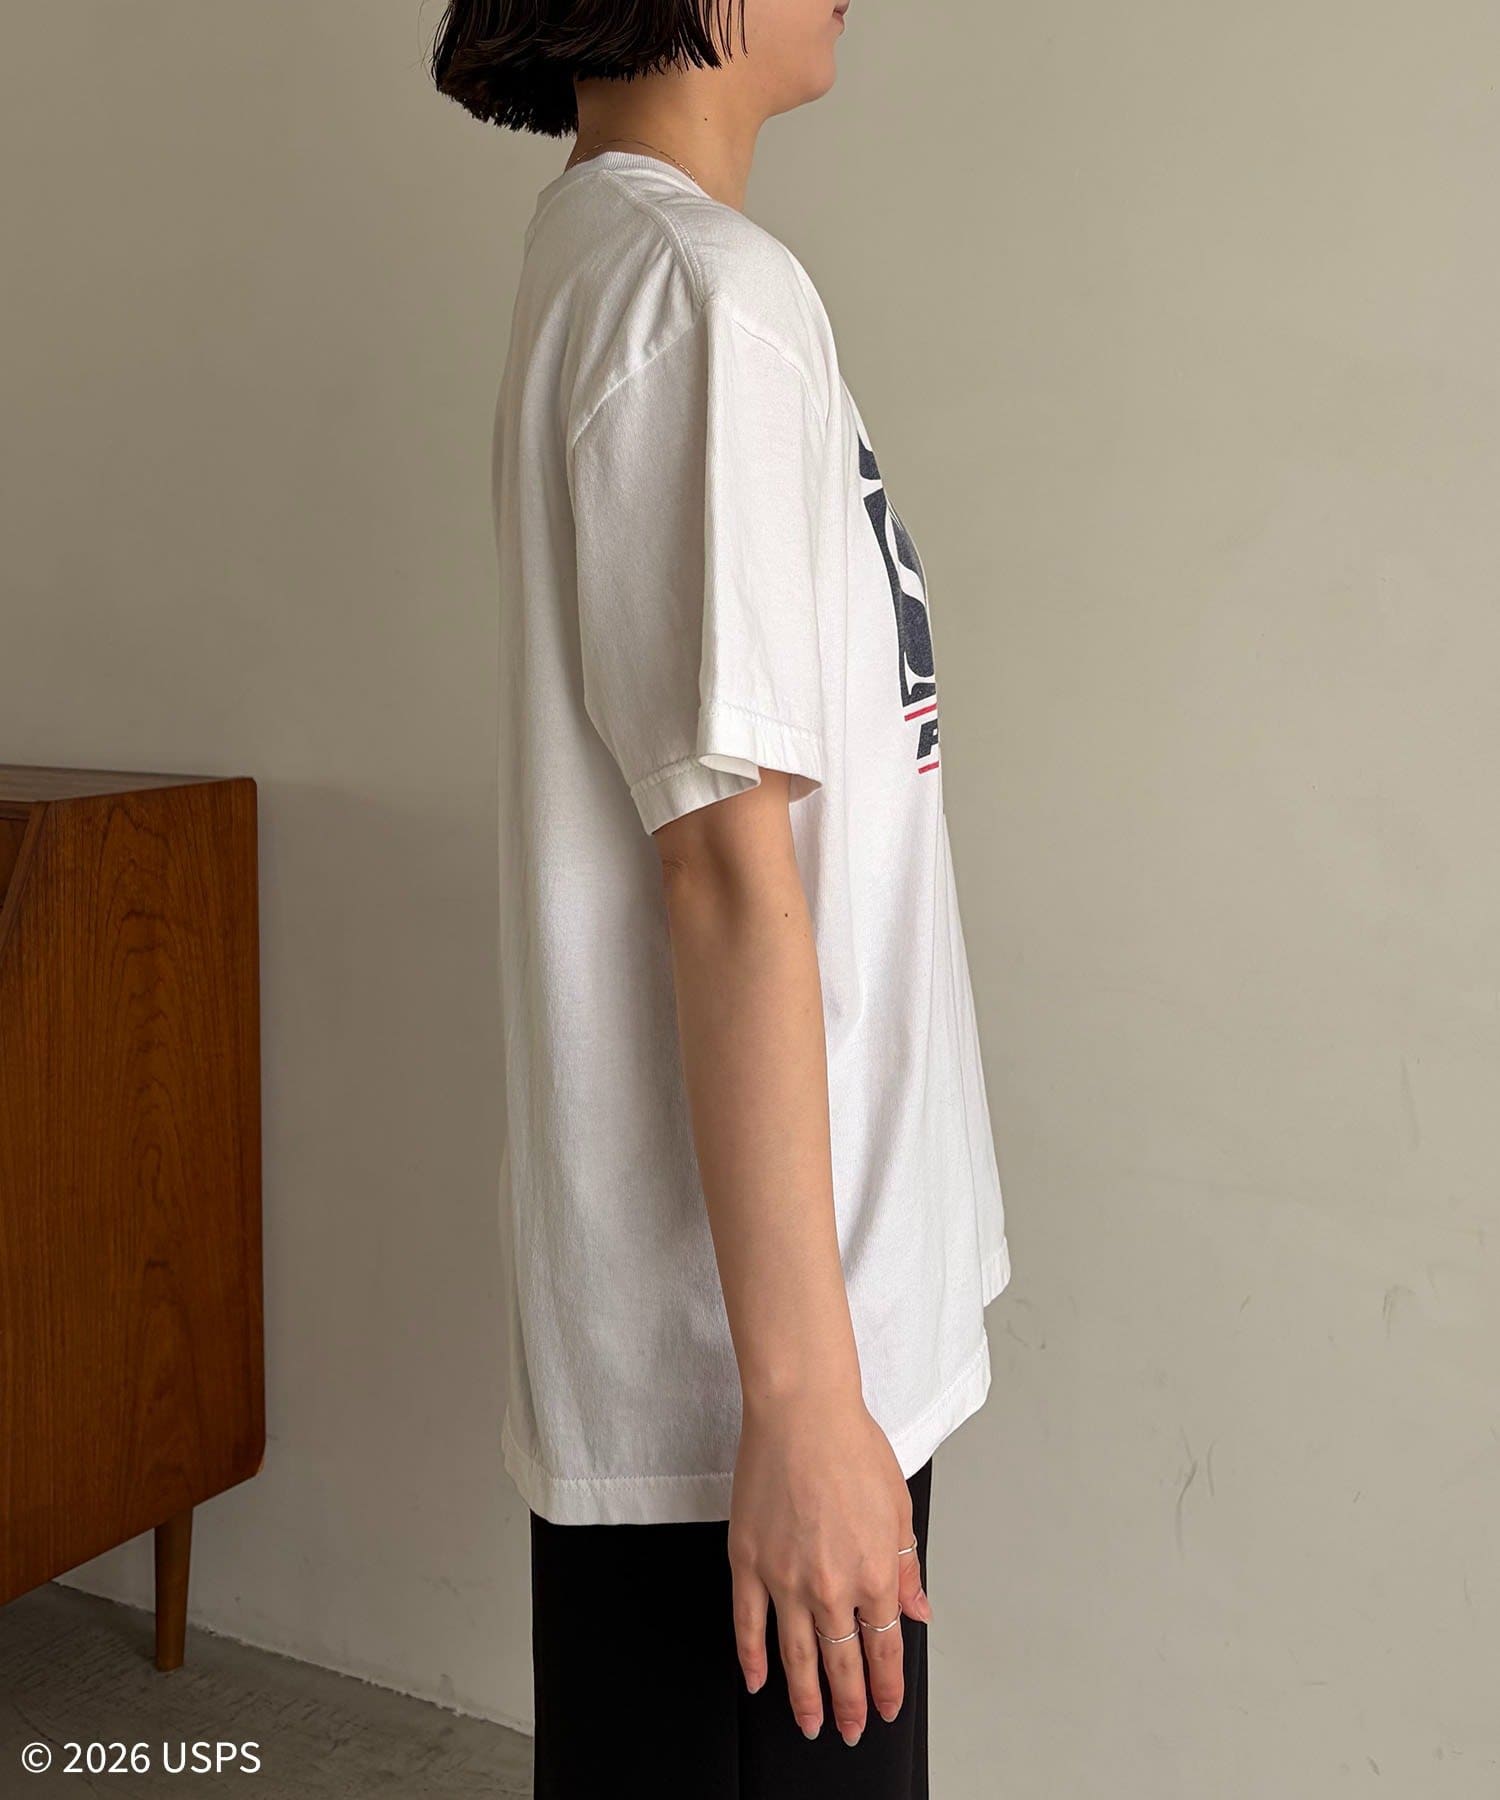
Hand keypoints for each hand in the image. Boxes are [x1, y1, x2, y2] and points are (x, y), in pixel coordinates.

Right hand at [727, 1386, 930, 1745]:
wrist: (802, 1414)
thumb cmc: (852, 1447)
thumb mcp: (899, 1508)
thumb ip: (907, 1567)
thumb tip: (918, 1611)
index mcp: (875, 1573)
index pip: (883, 1648)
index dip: (885, 1686)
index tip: (884, 1708)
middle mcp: (831, 1586)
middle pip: (842, 1663)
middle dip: (849, 1704)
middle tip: (847, 1730)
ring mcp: (785, 1578)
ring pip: (795, 1656)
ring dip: (804, 1696)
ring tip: (810, 1722)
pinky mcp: (748, 1562)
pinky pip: (748, 1624)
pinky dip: (752, 1658)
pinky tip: (758, 1680)